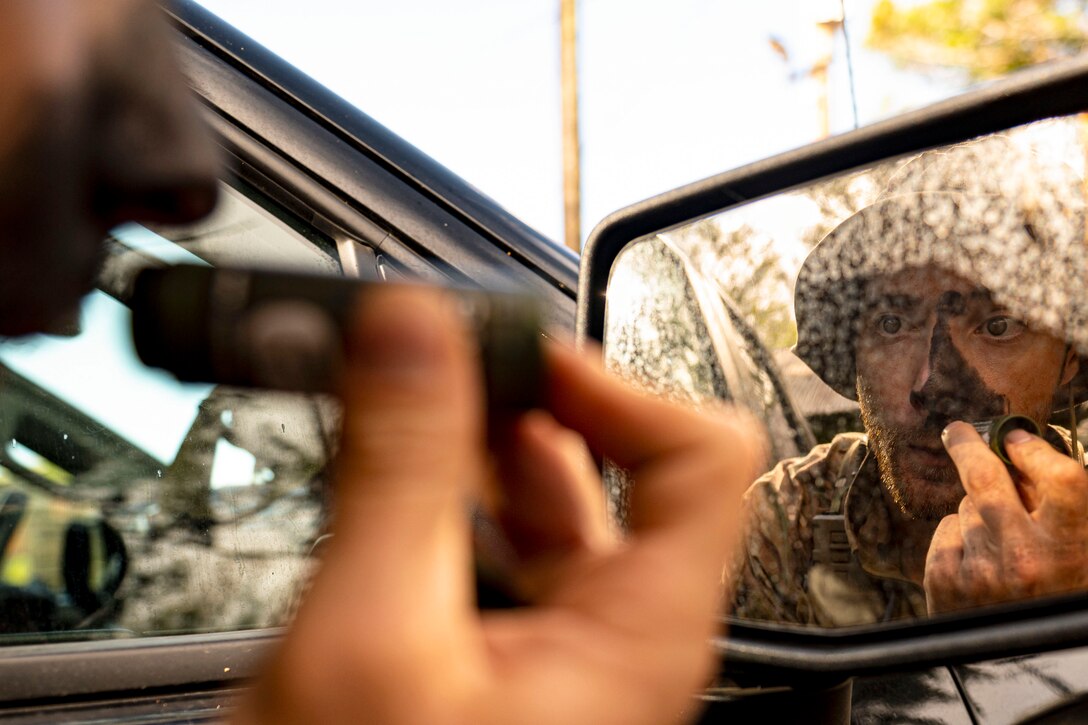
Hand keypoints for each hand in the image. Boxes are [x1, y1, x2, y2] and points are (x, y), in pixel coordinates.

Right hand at [232, 287, 766, 724]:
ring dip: (481, 451)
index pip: (703, 456)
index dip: (617, 383)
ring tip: (407, 417)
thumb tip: (415, 336)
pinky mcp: (504, 667)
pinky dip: (451, 500)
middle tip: (440, 372)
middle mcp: (619, 644)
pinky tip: (392, 491)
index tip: (517, 356)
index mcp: (641, 640)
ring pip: (554, 509)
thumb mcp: (370, 642)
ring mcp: (561, 658)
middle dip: (529, 407)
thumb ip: (398, 474)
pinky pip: (504, 554)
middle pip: (619, 470)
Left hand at [924, 421, 1087, 613]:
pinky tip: (978, 562)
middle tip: (957, 431)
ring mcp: (978, 571)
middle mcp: (1023, 559)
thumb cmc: (1062, 595)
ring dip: (978, 514)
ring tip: (1001, 544)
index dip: (1035, 451)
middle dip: (967, 446)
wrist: (1033, 663)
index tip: (1017, 438)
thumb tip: (1024, 452)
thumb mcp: (1082, 549)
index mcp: (1071, 550)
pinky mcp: (945, 582)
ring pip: (965, 509)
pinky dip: (959, 538)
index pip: (1058, 478)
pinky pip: (946, 533)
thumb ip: (1063, 508)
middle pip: (985, 478)